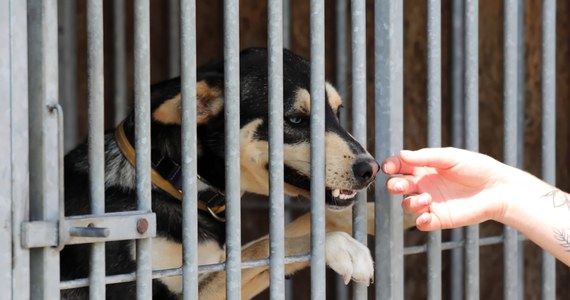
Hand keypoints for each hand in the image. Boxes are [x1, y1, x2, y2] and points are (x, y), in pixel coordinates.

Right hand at [381, 147, 517, 229]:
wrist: (499, 189)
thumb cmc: (477, 168)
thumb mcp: (450, 157)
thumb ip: (425, 157)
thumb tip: (401, 154)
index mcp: (425, 169)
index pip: (401, 167)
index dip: (392, 166)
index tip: (389, 167)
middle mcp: (425, 185)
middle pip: (399, 186)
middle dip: (394, 185)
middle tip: (401, 185)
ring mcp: (432, 203)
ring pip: (407, 205)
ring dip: (410, 203)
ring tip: (426, 200)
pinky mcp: (440, 219)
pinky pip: (422, 224)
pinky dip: (420, 221)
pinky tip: (426, 216)